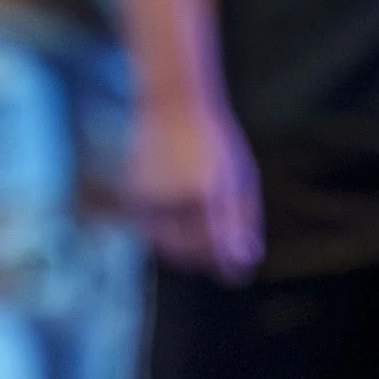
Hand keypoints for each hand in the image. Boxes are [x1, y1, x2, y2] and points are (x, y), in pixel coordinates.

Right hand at [127, 91, 263, 280]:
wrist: (170, 103)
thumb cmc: (212, 140)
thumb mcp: (239, 176)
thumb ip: (243, 221)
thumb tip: (247, 263)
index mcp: (205, 189)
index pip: (216, 246)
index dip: (229, 264)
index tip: (240, 275)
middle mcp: (172, 196)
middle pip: (189, 253)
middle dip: (205, 256)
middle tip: (222, 251)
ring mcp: (147, 198)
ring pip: (167, 247)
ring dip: (185, 246)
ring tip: (201, 222)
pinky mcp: (130, 199)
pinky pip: (152, 232)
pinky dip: (167, 231)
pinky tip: (180, 210)